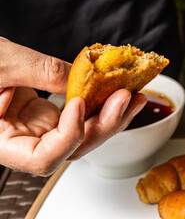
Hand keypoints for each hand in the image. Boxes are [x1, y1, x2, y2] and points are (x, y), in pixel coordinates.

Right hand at [0, 38, 145, 175]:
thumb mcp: (0, 63)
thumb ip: (41, 71)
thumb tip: (82, 77)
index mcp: (2, 142)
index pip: (43, 158)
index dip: (68, 136)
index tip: (78, 104)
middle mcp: (26, 140)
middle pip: (73, 147)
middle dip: (104, 125)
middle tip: (125, 99)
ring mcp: (40, 128)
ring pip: (82, 134)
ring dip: (111, 116)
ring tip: (133, 97)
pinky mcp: (48, 114)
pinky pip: (80, 115)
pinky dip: (101, 104)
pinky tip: (117, 92)